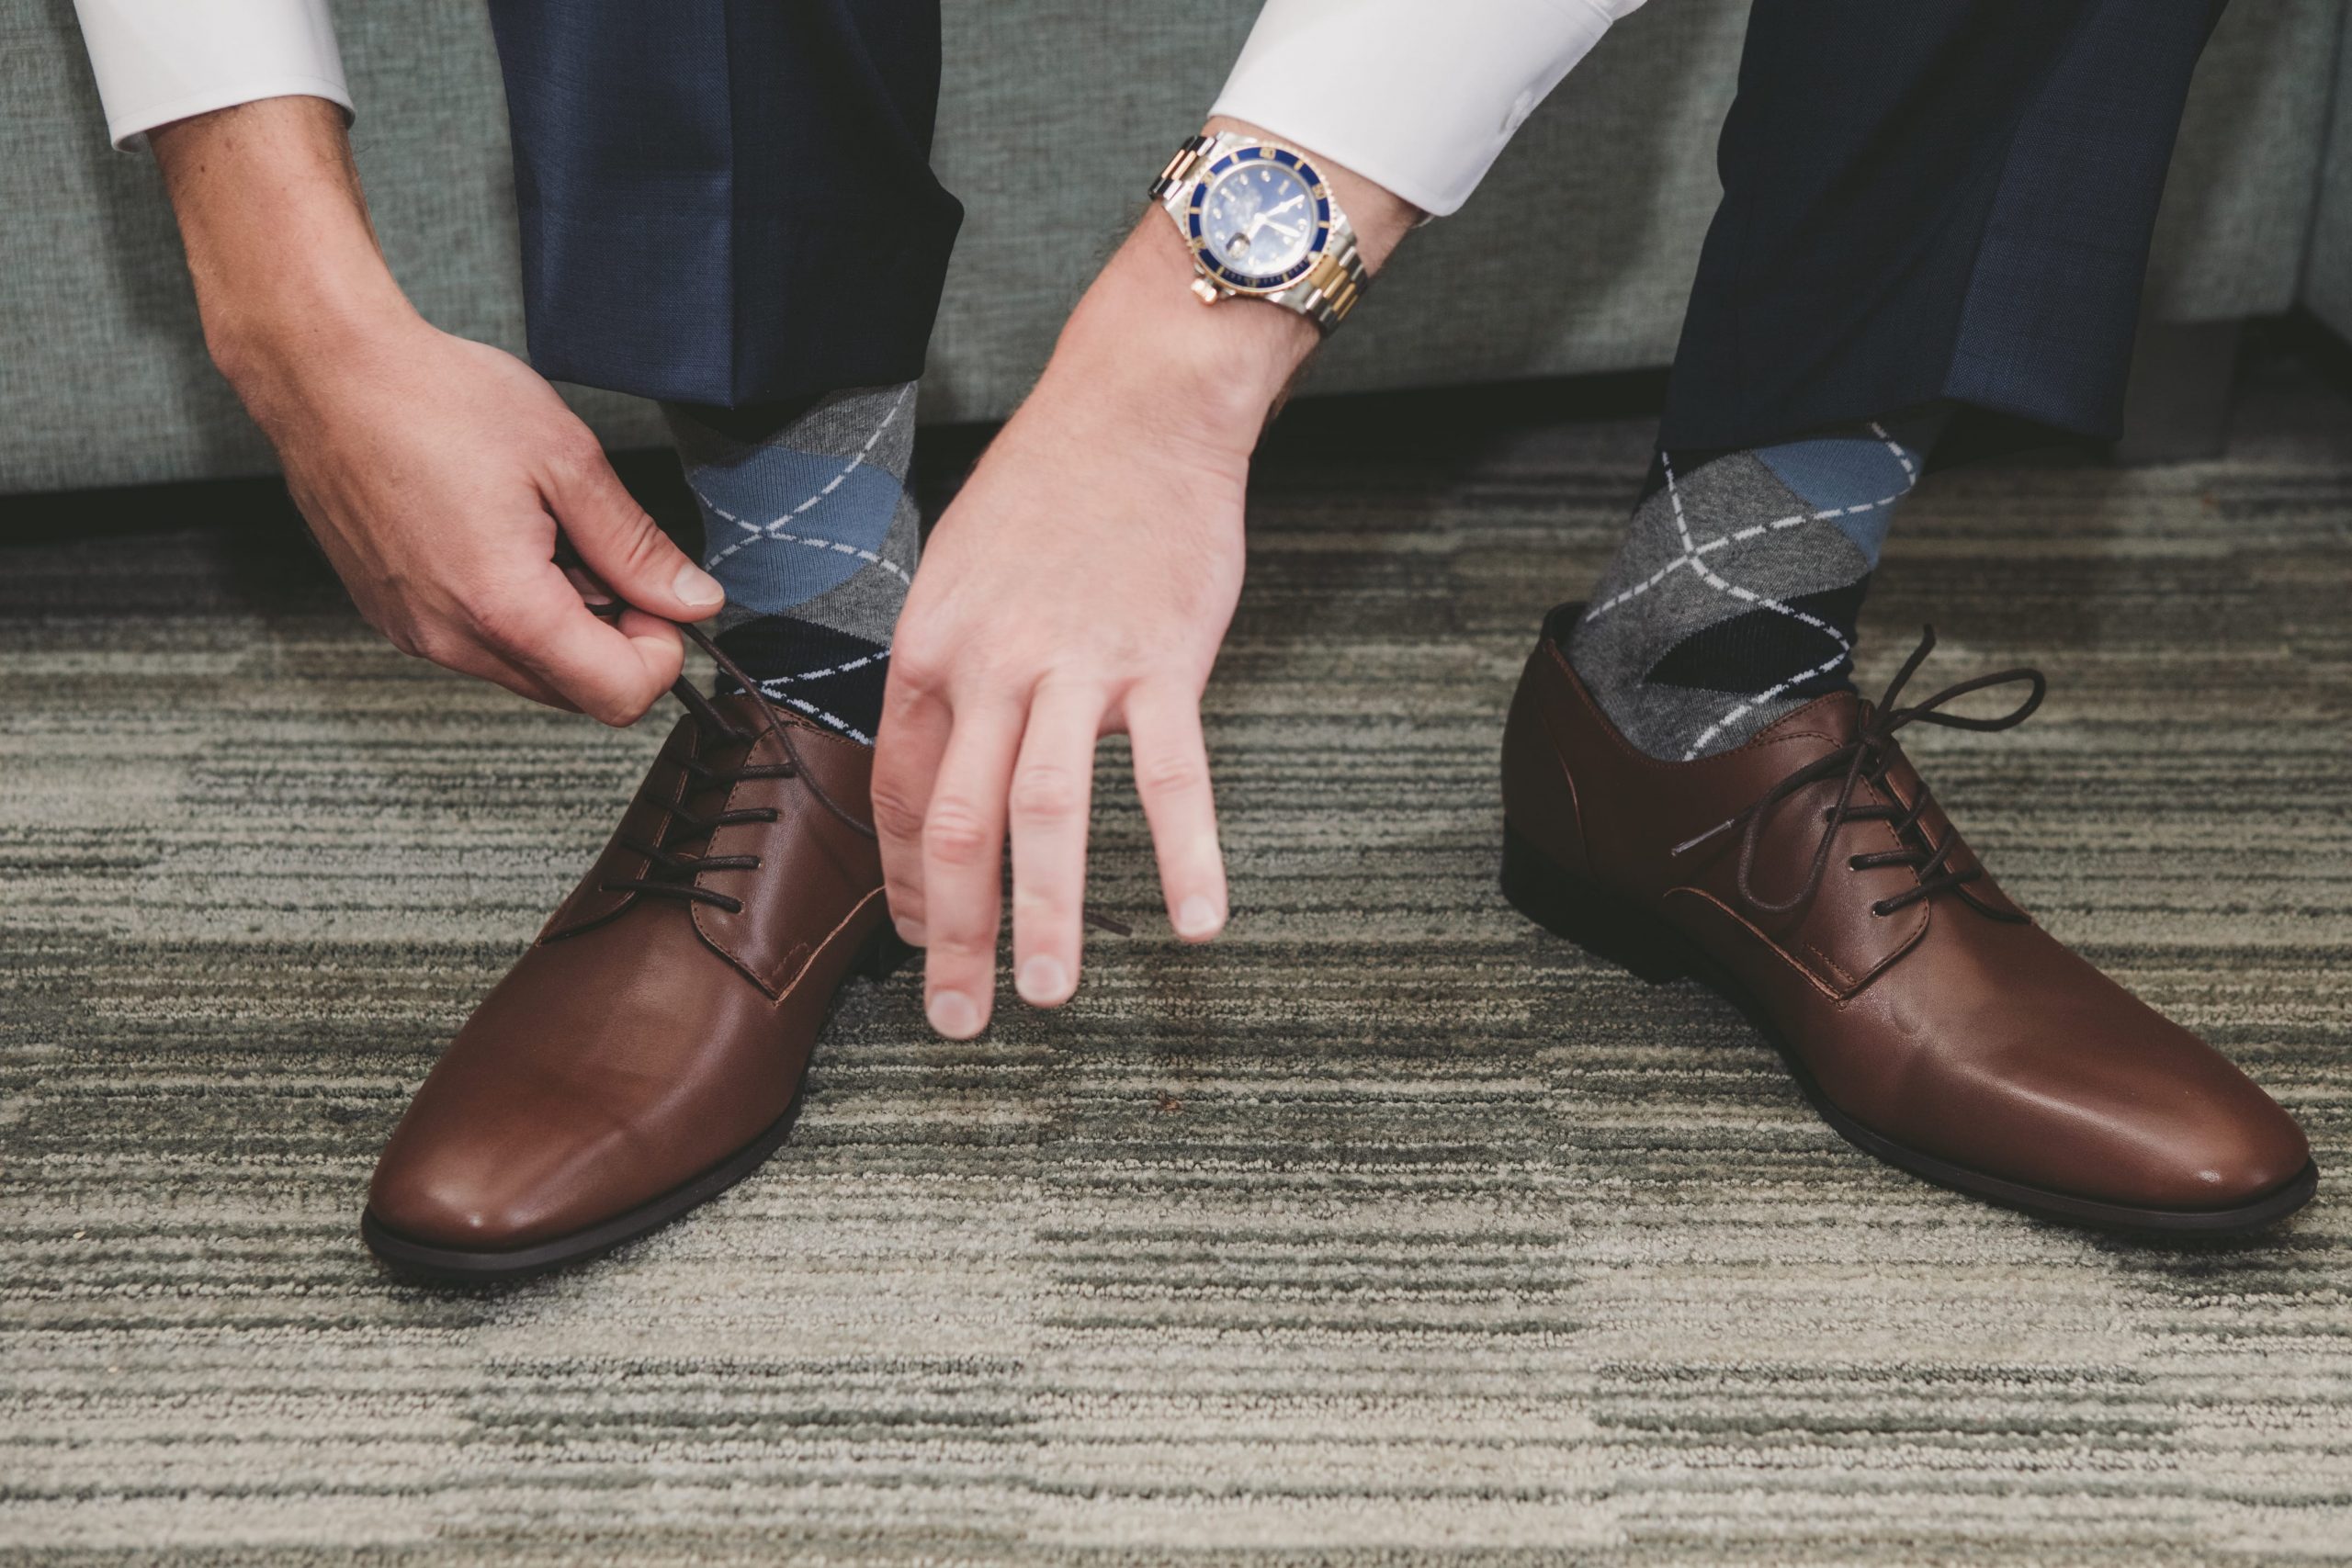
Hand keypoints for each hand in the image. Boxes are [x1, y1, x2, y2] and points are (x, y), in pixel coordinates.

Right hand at [238, 315, 721, 722]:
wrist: (325, 372)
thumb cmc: (433, 399)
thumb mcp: (568, 461)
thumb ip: (637, 546)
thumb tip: (694, 601)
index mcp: (504, 607)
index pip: (619, 697)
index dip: (660, 651)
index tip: (659, 595)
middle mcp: (451, 639)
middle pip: (576, 694)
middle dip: (614, 638)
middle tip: (603, 553)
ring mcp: (415, 633)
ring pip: (528, 671)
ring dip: (562, 622)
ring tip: (543, 535)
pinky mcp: (393, 616)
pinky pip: (478, 645)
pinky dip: (511, 611)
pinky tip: (500, 539)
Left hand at [875, 327, 1251, 1037]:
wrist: (1135, 407)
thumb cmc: (1048, 488)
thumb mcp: (958, 571)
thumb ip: (946, 669)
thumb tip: (937, 758)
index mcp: (930, 647)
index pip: (902, 793)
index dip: (905, 882)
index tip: (913, 942)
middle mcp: (991, 664)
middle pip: (960, 825)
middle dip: (951, 935)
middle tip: (956, 1018)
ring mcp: (1077, 665)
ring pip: (1046, 814)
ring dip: (1047, 917)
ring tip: (1051, 996)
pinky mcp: (1162, 661)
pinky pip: (1172, 777)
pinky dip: (1186, 856)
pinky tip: (1200, 922)